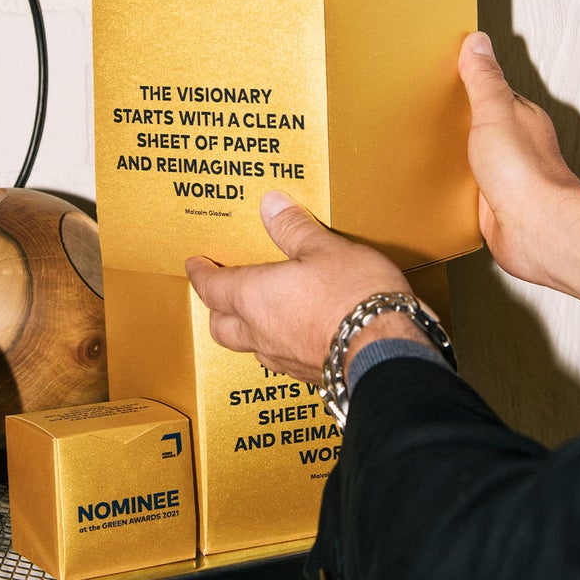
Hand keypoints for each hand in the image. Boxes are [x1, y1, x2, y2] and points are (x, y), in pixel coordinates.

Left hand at [186, 190, 427, 382]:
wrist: (384, 351)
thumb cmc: (352, 294)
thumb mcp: (324, 248)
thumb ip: (294, 228)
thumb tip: (270, 204)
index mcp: (253, 297)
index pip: (213, 287)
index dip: (201, 275)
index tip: (194, 265)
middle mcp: (260, 332)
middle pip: (221, 326)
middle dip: (217, 308)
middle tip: (221, 293)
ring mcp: (283, 359)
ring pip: (250, 346)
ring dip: (248, 331)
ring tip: (259, 314)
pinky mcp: (308, 375)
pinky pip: (281, 360)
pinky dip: (280, 344)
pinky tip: (298, 335)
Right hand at [458, 32, 579, 299]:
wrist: (535, 230)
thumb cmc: (525, 175)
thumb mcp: (494, 113)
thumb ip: (484, 80)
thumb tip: (477, 43)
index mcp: (520, 117)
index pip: (493, 90)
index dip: (472, 80)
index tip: (452, 68)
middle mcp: (516, 146)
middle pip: (485, 123)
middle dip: (464, 116)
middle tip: (437, 103)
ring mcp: (505, 176)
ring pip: (478, 156)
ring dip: (460, 152)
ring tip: (434, 141)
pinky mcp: (492, 205)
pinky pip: (469, 188)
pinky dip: (458, 183)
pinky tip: (444, 182)